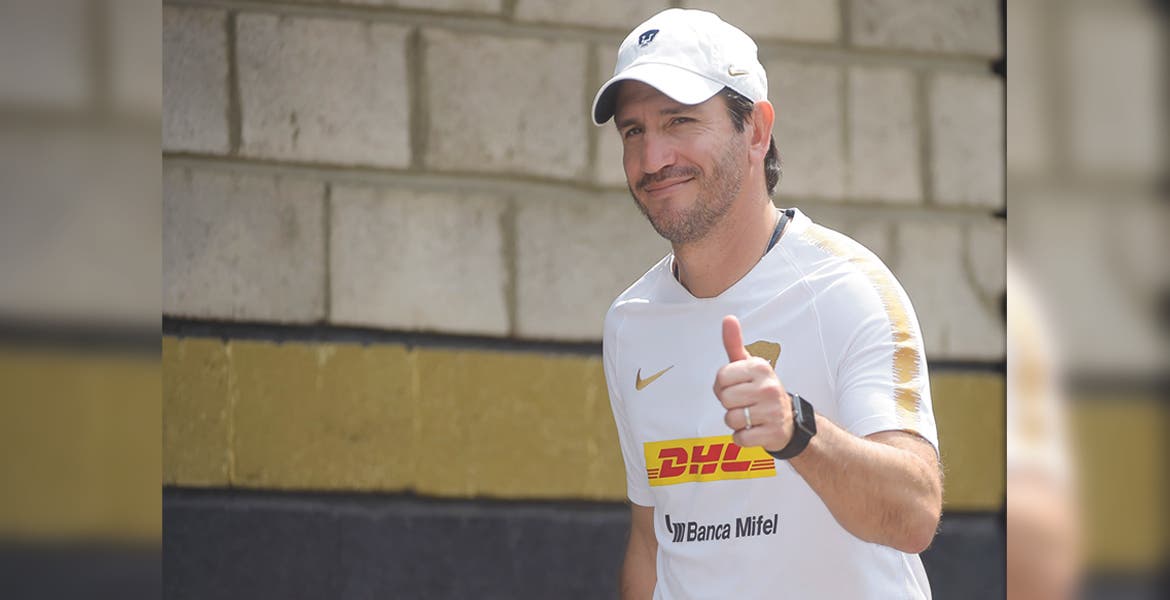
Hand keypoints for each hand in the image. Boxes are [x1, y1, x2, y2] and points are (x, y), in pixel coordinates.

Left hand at [714, 315, 792, 451]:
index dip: (723, 385)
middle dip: (730, 404)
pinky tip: (754, 429)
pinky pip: (740, 438)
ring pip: (731, 419)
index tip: (738, 386)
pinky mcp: (773, 433)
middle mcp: (769, 387)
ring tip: (751, 416)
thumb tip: (728, 318)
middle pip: (725, 399)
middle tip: (745, 403)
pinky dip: (742, 437)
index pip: (721, 377)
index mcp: (760, 367)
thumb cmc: (761, 390)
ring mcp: (773, 411)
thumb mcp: (749, 365)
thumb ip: (735, 344)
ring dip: (736, 422)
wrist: (788, 420)